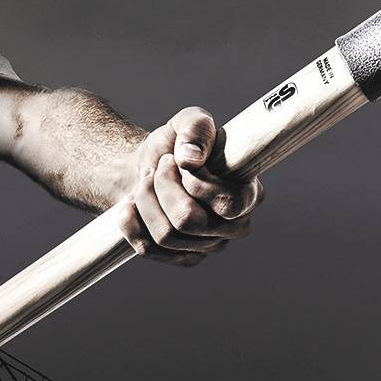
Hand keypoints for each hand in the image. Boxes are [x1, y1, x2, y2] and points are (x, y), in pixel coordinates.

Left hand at [119, 106, 262, 267]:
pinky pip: (149, 249)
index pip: (228, 203)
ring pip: (166, 235)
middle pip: (189, 221)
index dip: (195, 182)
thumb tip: (190, 158)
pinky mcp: (183, 258)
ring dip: (146, 200)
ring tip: (145, 179)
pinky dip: (132, 222)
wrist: (150, 167)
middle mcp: (235, 226)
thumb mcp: (188, 121)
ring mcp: (209, 246)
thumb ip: (196, 128)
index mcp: (250, 194)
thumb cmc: (177, 145)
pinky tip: (131, 204)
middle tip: (159, 166)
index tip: (179, 159)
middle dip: (163, 186)